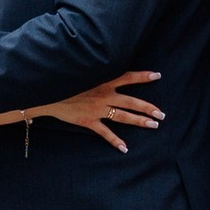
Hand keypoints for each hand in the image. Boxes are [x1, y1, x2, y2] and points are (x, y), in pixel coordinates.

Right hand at [43, 70, 162, 150]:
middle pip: (132, 101)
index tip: (157, 76)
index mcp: (103, 80)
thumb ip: (95, 68)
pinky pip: (105, 133)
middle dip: (148, 108)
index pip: (128, 77)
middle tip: (162, 114)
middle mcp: (104, 95)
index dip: (143, 76)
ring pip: (123, 116)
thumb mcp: (82, 69)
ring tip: (154, 125)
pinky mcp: (89, 121)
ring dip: (139, 121)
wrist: (48, 92)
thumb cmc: (64, 78)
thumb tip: (104, 60)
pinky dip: (115, 141)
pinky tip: (125, 148)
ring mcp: (98, 109)